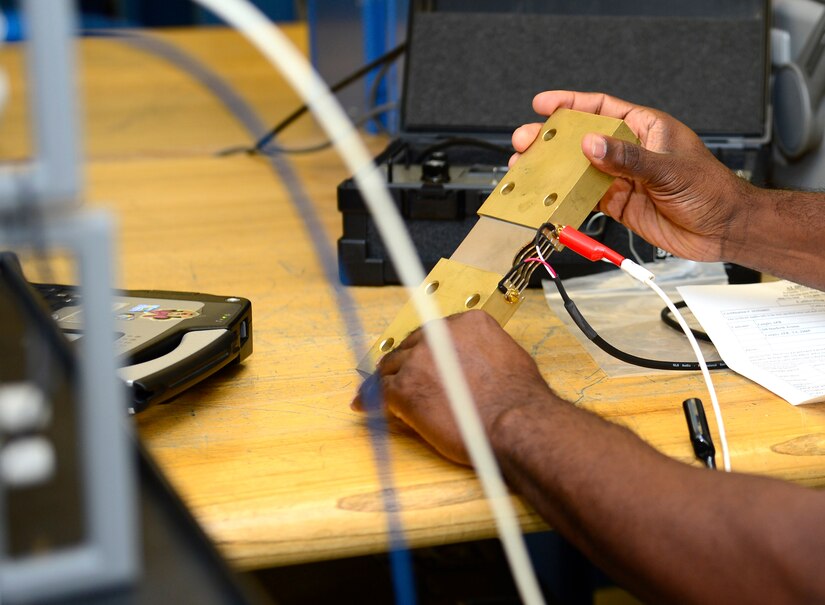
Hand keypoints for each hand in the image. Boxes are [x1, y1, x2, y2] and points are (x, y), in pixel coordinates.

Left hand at [352, 310, 554, 465]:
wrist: (516, 424)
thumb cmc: (520, 399)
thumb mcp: (508, 357)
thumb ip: (484, 351)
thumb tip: (476, 364)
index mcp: (468, 323)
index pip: (436, 332)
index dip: (427, 349)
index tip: (423, 360)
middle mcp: (440, 334)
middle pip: (411, 345)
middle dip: (406, 362)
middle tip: (403, 377)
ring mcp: (419, 360)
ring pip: (392, 365)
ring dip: (388, 379)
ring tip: (379, 392)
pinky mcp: (405, 387)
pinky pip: (379, 390)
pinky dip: (370, 399)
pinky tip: (364, 406)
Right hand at [511, 90, 750, 261]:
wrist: (723, 229)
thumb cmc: (710, 190)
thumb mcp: (669, 169)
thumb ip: (628, 158)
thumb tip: (591, 145)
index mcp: (644, 128)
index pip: (601, 108)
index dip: (570, 103)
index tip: (543, 104)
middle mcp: (630, 151)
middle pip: (582, 139)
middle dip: (552, 140)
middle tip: (525, 142)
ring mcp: (622, 177)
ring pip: (580, 169)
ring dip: (554, 170)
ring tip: (527, 169)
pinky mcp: (619, 203)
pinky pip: (586, 197)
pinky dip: (567, 197)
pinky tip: (551, 196)